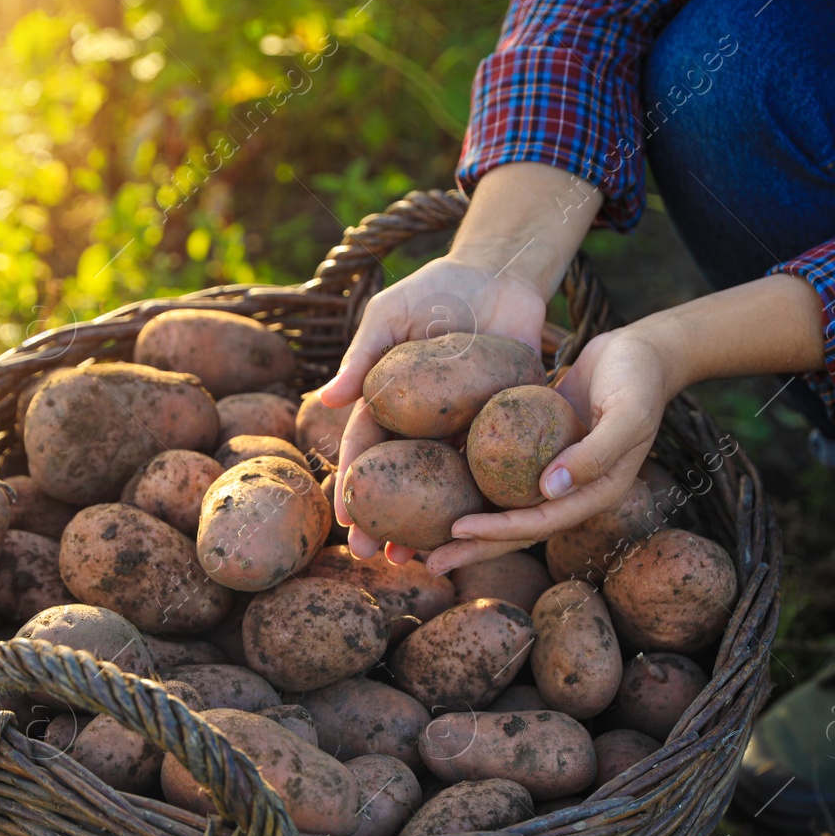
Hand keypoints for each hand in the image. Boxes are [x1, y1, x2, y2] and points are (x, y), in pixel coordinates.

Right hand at [322, 257, 548, 561]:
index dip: (356, 486)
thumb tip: (326, 400)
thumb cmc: (436, 289)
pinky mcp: (508, 424)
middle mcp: (426, 426)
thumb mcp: (390, 316)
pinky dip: (489, 499)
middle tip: (376, 556)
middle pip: (405, 482)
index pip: (368, 451)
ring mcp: (466, 429)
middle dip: (388, 521)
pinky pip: (498, 466)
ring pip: (447, 486)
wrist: (501, 274)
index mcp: (391, 404)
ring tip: (420, 560)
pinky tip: (482, 530)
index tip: (347, 519)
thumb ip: (363, 356)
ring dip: (433, 525)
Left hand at [424, 327, 674, 574]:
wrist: (642, 351)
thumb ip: (595, 453)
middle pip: (514, 528)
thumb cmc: (640, 380)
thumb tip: (549, 490)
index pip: (540, 524)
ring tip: (420, 536)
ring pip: (502, 505)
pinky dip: (470, 479)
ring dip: (466, 522)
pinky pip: (499, 470)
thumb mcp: (628, 413)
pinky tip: (432, 480)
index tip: (457, 530)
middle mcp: (569, 491)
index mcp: (595, 493)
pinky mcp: (535, 447)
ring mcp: (551, 472)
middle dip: (471, 547)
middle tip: (427, 561)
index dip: (498, 532)